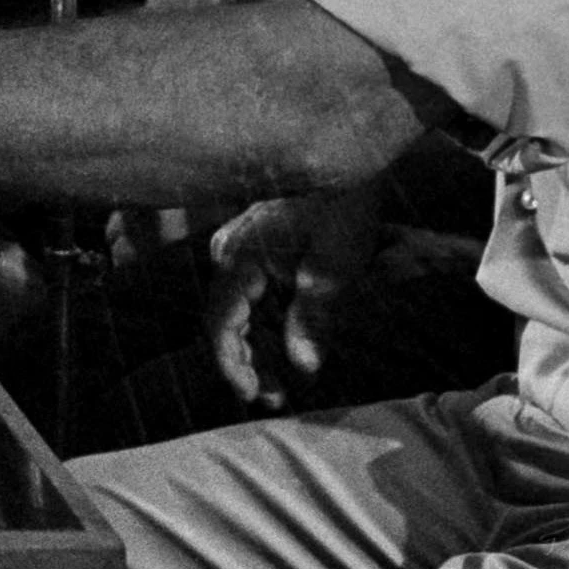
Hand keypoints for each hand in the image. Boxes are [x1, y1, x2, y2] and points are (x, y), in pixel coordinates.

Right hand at [202, 187, 383, 409]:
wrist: (347, 169)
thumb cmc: (342, 210)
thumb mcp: (336, 266)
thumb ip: (315, 316)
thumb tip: (304, 367)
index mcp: (241, 256)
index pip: (221, 322)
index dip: (232, 363)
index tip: (252, 395)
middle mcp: (228, 254)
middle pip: (223, 322)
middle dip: (244, 364)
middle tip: (273, 400)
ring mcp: (236, 251)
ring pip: (234, 314)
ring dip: (253, 351)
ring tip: (278, 388)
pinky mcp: (249, 252)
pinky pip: (246, 300)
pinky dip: (261, 329)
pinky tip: (281, 352)